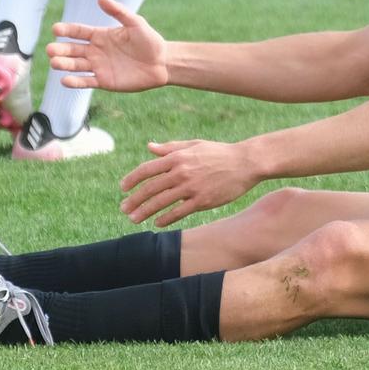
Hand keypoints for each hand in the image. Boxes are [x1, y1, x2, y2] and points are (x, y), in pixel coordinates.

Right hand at [47, 0, 169, 92]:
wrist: (162, 63)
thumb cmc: (149, 40)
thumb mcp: (135, 22)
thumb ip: (118, 11)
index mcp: (101, 35)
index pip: (78, 32)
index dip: (66, 30)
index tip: (55, 29)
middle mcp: (96, 51)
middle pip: (73, 50)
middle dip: (61, 49)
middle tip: (50, 49)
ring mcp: (98, 66)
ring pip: (76, 65)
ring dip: (64, 64)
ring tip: (54, 62)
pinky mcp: (104, 81)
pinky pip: (86, 81)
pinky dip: (75, 82)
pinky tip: (64, 80)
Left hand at [120, 139, 259, 226]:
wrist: (245, 162)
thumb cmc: (219, 152)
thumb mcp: (193, 145)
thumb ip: (170, 148)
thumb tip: (149, 146)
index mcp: (177, 157)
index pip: (147, 169)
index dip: (132, 179)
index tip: (123, 188)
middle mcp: (181, 172)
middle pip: (150, 188)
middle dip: (134, 200)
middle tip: (124, 209)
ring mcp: (191, 187)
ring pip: (161, 202)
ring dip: (145, 212)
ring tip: (133, 219)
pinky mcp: (202, 201)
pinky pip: (179, 212)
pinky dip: (166, 219)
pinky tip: (157, 223)